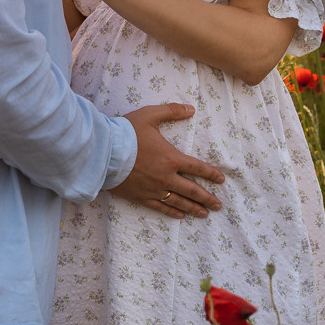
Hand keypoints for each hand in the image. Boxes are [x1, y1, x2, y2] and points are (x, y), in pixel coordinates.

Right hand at [112, 103, 224, 218]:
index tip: (221, 180)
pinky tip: (180, 215)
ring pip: (179, 202)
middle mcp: (166, 177)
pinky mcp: (141, 197)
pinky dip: (172, 212)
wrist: (103, 152)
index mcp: (171, 158)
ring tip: (205, 213)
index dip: (211, 174)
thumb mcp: (150, 115)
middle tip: (218, 205)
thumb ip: (172, 111)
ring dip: (194, 208)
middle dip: (207, 198)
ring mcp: (154, 189)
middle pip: (192, 190)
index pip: (197, 168)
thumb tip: (191, 109)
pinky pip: (161, 207)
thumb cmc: (126, 133)